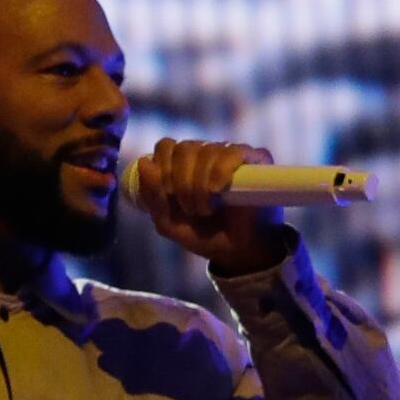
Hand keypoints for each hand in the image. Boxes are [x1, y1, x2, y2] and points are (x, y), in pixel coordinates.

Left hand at [126, 137, 290, 274]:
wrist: (237, 252)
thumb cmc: (202, 235)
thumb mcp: (168, 222)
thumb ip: (152, 195)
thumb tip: (144, 161)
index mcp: (183, 165)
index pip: (166, 146)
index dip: (163, 168)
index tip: (169, 195)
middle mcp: (206, 155)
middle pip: (185, 148)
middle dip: (181, 181)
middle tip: (190, 208)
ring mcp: (231, 156)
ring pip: (207, 150)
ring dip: (200, 184)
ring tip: (206, 209)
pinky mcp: (256, 160)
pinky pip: (234, 151)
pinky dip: (220, 170)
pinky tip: (217, 189)